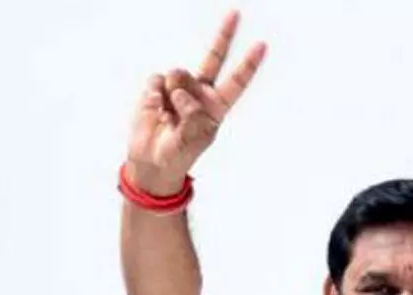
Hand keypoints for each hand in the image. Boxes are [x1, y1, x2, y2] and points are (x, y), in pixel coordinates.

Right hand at [125, 11, 266, 194]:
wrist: (150, 162)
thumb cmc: (177, 155)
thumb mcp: (191, 140)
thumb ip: (191, 115)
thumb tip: (179, 92)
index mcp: (215, 106)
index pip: (235, 82)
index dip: (248, 64)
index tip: (261, 45)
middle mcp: (199, 92)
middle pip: (213, 58)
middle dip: (224, 35)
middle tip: (235, 13)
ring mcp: (178, 88)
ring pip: (179, 74)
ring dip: (173, 93)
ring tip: (168, 114)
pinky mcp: (156, 89)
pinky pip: (157, 81)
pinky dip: (154, 96)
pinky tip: (155, 111)